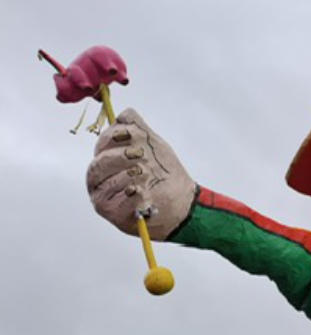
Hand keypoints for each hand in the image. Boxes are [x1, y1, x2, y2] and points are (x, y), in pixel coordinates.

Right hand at [87, 108, 195, 239]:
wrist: (181, 202)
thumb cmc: (164, 174)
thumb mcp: (153, 147)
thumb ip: (138, 129)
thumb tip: (125, 113)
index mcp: (106, 159)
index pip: (102, 144)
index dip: (116, 138)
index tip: (135, 139)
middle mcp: (99, 180)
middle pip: (99, 164)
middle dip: (122, 157)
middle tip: (141, 157)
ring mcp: (102, 198)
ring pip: (108, 183)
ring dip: (131, 176)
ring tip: (148, 175)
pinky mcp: (113, 215)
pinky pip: (119, 203)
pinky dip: (134, 196)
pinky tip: (145, 193)